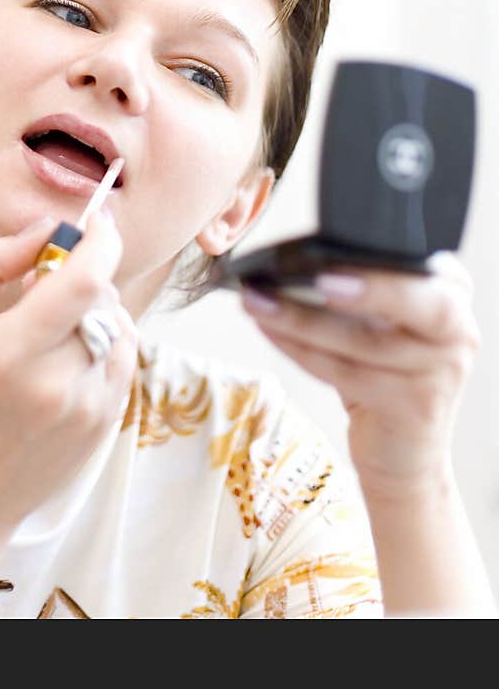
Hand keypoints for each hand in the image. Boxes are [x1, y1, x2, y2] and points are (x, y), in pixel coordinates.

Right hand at [0, 211, 136, 541]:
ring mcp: (87, 408)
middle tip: (50, 280)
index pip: (84, 280)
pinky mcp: (105, 424)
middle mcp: (55, 383)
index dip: (101, 240)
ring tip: (57, 321)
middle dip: (86, 273)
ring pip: (119, 326)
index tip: (97, 222)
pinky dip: (106, 339)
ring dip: (98, 307)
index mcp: (8, 353)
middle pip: (102, 298)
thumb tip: (47, 230)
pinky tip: (71, 350)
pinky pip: (124, 358)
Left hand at [240, 252, 480, 501]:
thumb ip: (364, 289)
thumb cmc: (384, 371)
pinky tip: (268, 328)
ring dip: (299, 318)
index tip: (339, 260)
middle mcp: (457, 329)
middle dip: (366, 288)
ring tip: (256, 299)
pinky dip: (298, 348)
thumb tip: (297, 260)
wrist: (403, 451)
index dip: (382, 265)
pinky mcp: (411, 407)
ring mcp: (439, 372)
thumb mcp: (385, 322)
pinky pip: (344, 373)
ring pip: (361, 340)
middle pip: (413, 301)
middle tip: (316, 278)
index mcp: (451, 292)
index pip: (420, 265)